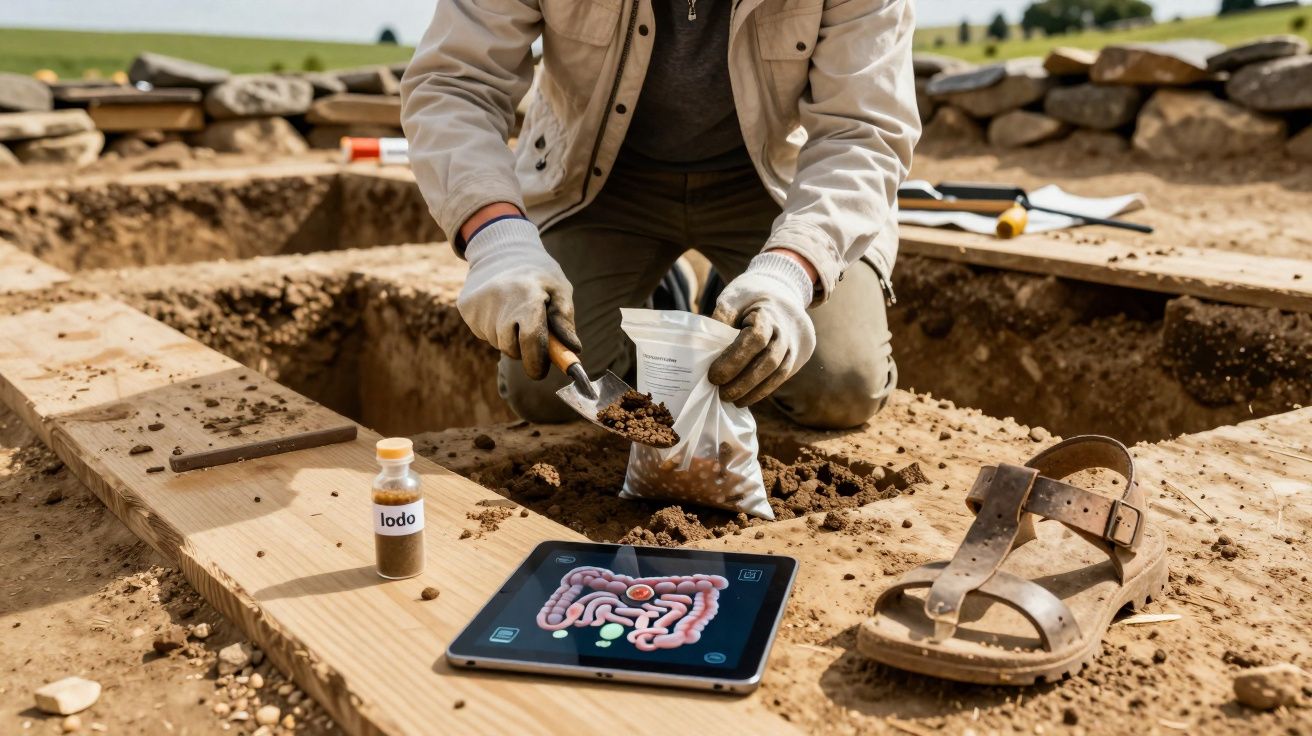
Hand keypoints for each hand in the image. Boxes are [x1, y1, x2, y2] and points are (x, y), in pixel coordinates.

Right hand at [457, 217, 580, 379]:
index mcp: (527, 295)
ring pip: (498, 342)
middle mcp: (499, 300)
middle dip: (524, 350)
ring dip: (510, 338)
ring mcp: (479, 305)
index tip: (541, 371)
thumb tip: (574, 350)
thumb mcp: (559, 289)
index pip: (530, 340)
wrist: (501, 249)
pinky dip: (495, 329)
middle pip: (511, 347)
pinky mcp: (466, 308)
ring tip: (515, 312)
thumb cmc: (538, 273)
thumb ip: (565, 320)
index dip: (537, 362)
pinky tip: (500, 308)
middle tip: (533, 337)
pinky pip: (484, 333)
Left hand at [708, 251, 816, 405]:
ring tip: (732, 400)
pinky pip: (782, 377)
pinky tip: (746, 397)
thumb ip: (720, 321)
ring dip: (754, 391)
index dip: (733, 361)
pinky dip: (763, 390)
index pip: (755, 339)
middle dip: (743, 382)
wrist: (783, 291)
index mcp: (768, 313)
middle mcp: (787, 330)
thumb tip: (703, 350)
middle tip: (721, 394)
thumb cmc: (751, 296)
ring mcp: (797, 345)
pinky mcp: (800, 356)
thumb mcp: (732, 298)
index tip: (713, 376)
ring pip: (778, 374)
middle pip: (768, 362)